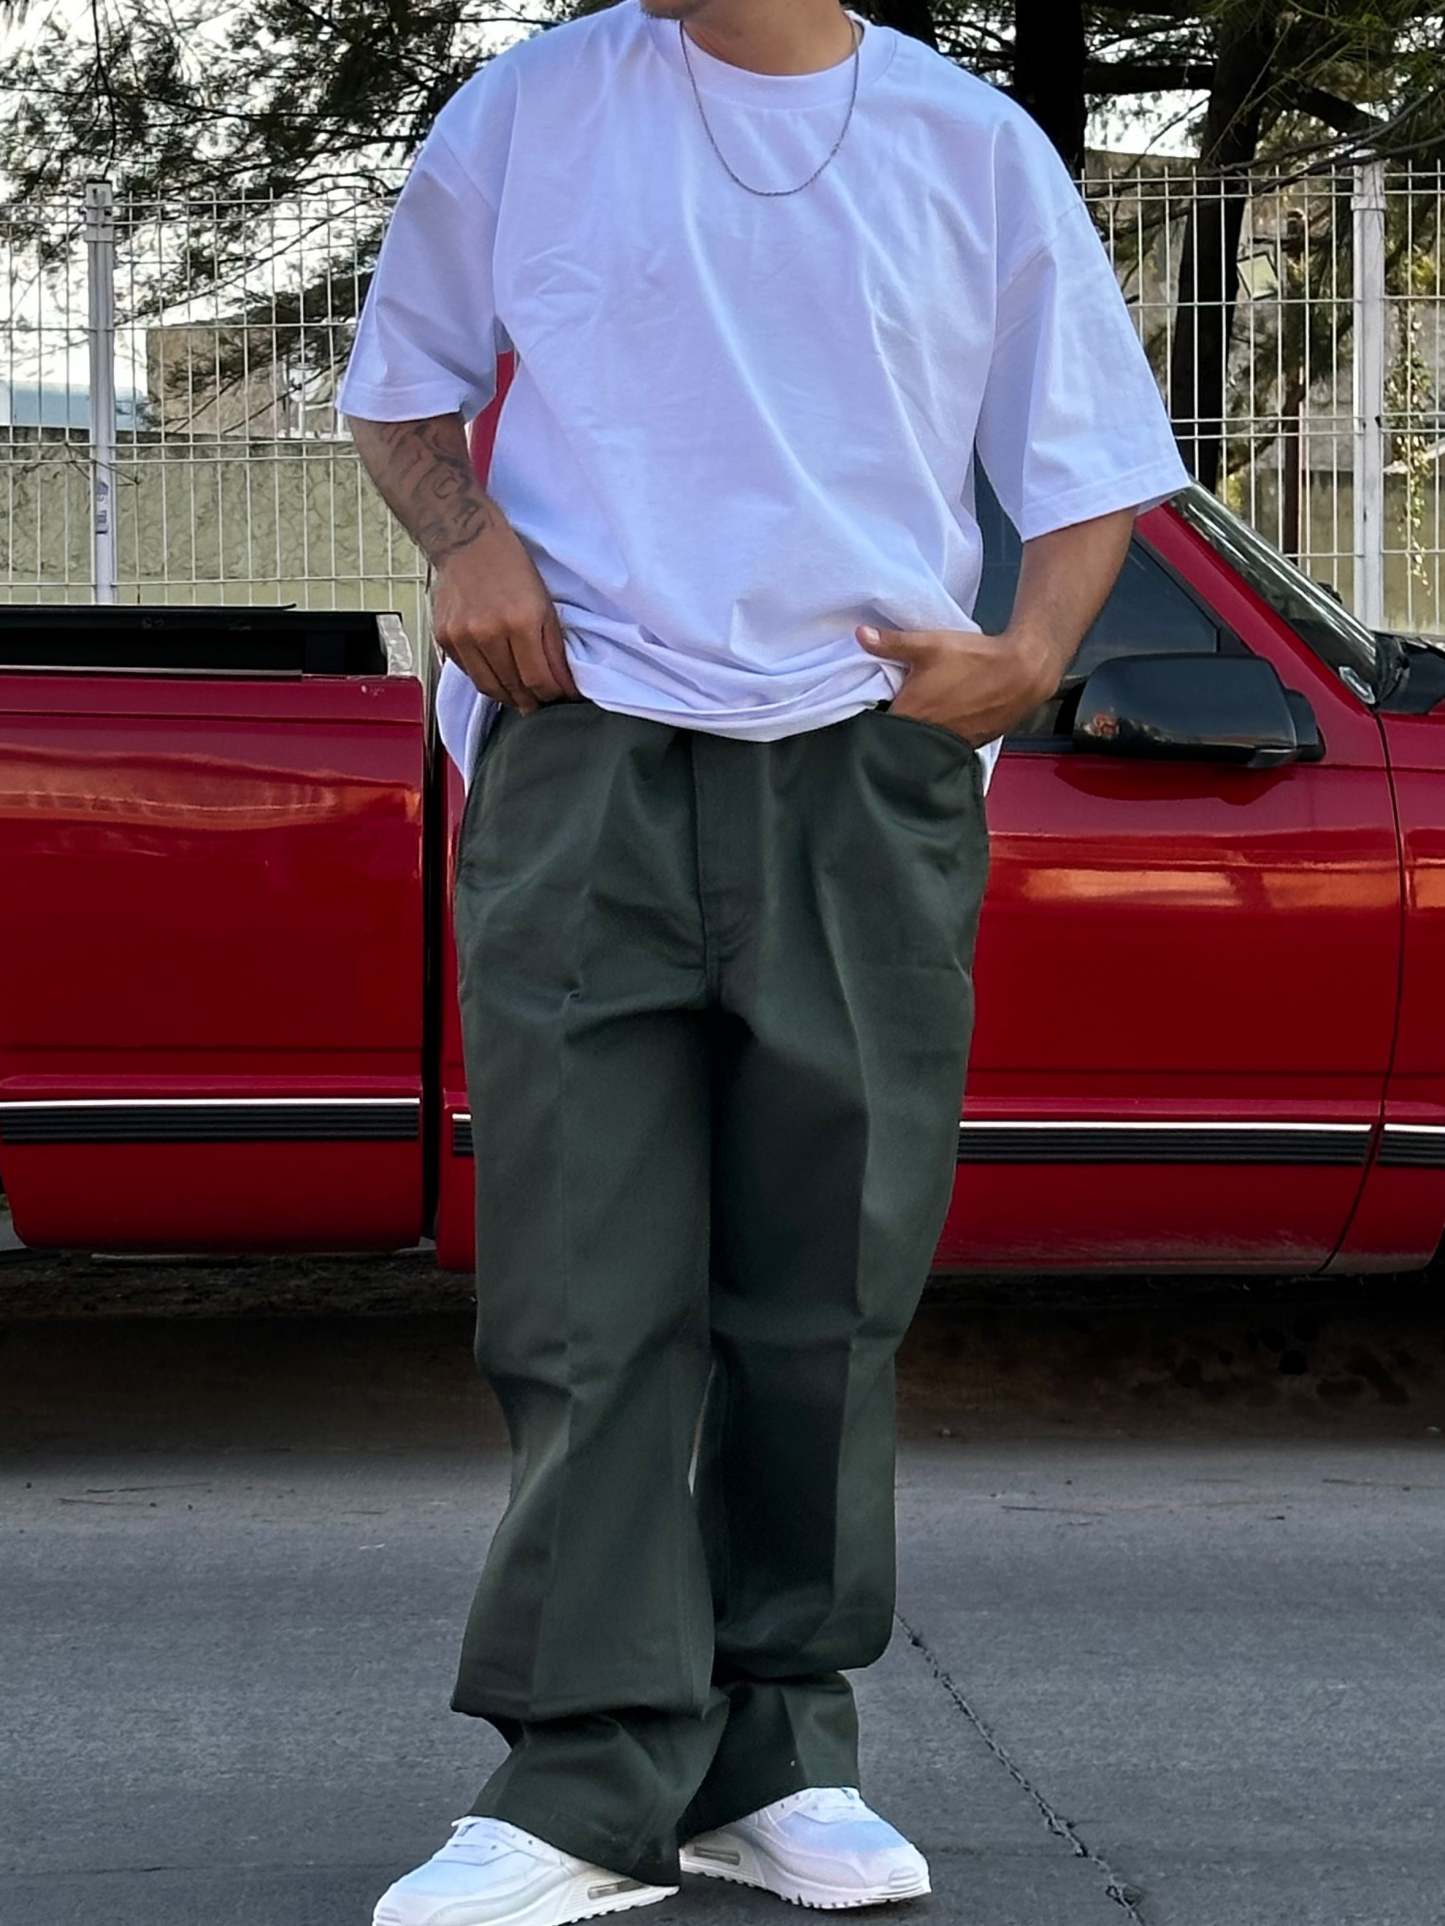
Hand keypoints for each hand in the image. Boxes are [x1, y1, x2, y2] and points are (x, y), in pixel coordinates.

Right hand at [431, 522, 579, 713]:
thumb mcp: (544, 604)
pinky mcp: (444, 638)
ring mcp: (462, 636)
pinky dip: (485, 679)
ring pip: (489, 687)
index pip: (538, 680)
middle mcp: (488, 632)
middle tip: (541, 705)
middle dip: (531, 701)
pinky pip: (469, 673)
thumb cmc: (511, 569)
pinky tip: (497, 676)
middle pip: (513, 688)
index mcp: (520, 621)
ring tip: (520, 698)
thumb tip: (563, 686)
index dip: (552, 696)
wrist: (468, 542)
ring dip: (508, 698)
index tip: (560, 699)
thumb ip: (553, 649)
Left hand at [856, 622, 1062, 746]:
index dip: (871, 719)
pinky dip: (939, 735)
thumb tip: (860, 635)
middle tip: (895, 706)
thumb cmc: (975, 659)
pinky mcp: (968, 746)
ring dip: (917, 732)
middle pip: (898, 739)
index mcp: (910, 715)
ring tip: (921, 712)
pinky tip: (944, 718)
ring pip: (922, 744)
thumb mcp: (930, 644)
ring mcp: (948, 745)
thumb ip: (892, 643)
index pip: (877, 728)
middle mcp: (926, 737)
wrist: (1022, 673)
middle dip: (894, 726)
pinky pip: (944, 745)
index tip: (870, 706)